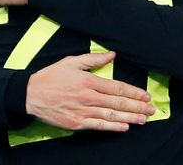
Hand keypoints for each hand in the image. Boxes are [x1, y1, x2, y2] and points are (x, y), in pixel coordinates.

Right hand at [26, 52, 154, 131]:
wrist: (30, 94)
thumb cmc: (51, 76)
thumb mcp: (71, 62)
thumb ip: (93, 59)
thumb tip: (112, 55)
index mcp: (89, 81)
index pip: (117, 87)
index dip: (133, 92)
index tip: (145, 95)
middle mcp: (88, 97)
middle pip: (118, 102)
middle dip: (137, 106)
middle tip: (152, 109)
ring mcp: (83, 111)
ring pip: (111, 115)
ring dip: (130, 117)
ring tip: (144, 119)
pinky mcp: (76, 123)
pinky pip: (98, 125)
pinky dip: (112, 127)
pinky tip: (125, 127)